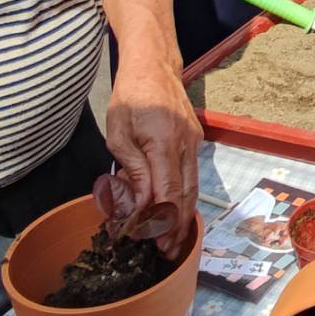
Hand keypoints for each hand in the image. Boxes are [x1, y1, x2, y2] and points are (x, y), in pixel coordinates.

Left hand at [106, 58, 202, 258]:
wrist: (155, 64)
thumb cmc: (130, 96)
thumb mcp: (118, 133)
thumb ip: (131, 169)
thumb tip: (141, 202)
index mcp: (164, 143)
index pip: (167, 192)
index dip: (161, 220)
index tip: (151, 241)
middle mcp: (186, 144)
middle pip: (186, 195)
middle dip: (177, 226)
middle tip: (166, 251)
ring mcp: (195, 141)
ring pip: (193, 187)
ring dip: (184, 215)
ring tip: (173, 240)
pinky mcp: (195, 139)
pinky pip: (192, 174)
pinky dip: (185, 196)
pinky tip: (176, 211)